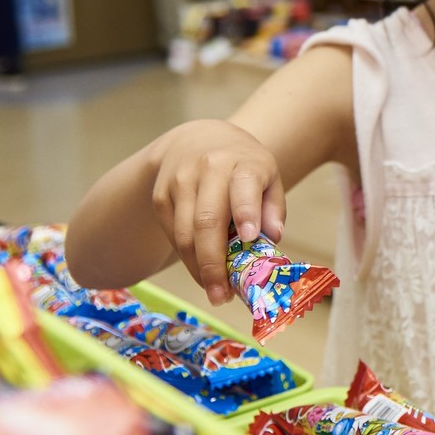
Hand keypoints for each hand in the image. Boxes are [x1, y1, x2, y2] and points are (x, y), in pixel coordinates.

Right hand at [148, 119, 285, 303]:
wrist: (197, 139)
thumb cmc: (242, 166)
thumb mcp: (268, 176)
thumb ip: (273, 207)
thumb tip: (273, 237)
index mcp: (242, 162)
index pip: (243, 185)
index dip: (246, 211)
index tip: (251, 237)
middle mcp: (207, 168)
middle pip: (207, 220)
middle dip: (214, 263)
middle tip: (223, 294)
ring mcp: (179, 182)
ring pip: (185, 234)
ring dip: (198, 269)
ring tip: (215, 292)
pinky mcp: (161, 197)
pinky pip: (173, 235)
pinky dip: (187, 258)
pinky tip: (201, 271)